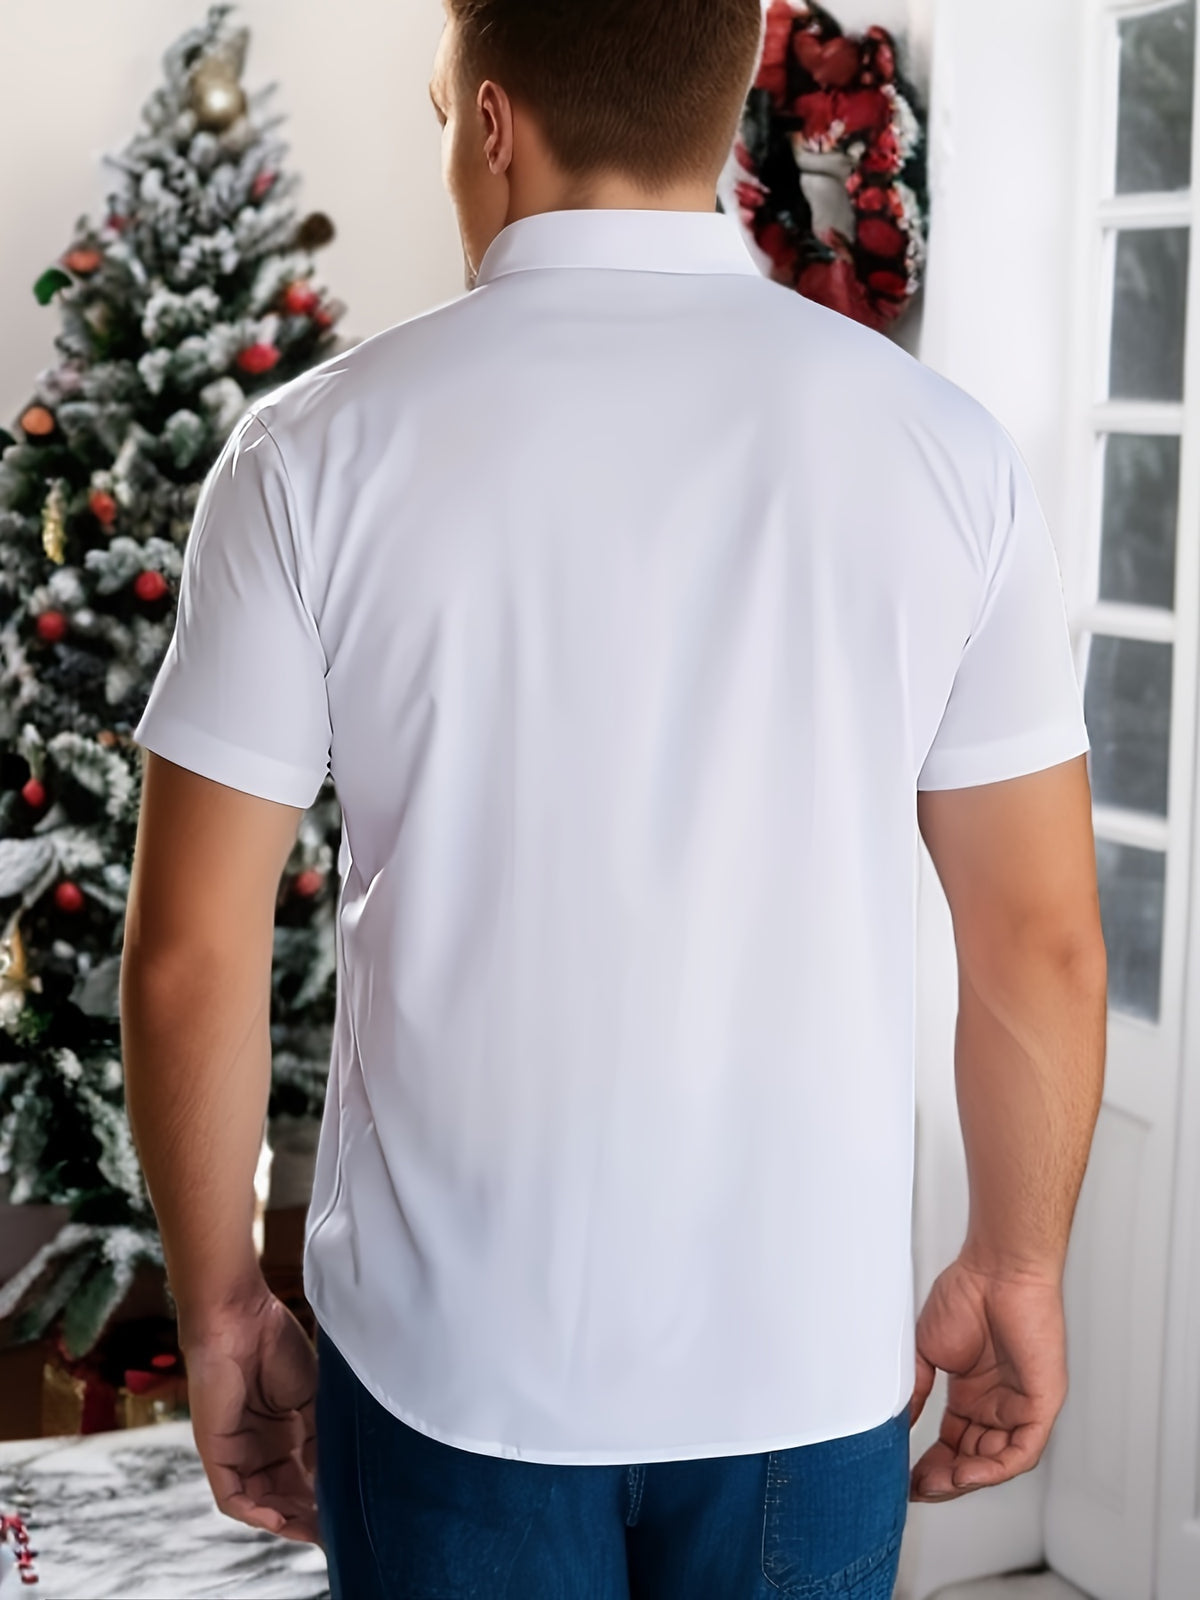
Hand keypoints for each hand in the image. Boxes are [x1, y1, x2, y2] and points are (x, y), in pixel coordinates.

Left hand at [181, 1287, 320, 1543]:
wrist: (241, 1319)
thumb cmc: (276, 1346)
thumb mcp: (313, 1396)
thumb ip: (321, 1435)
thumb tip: (333, 1474)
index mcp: (284, 1434)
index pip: (304, 1480)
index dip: (323, 1500)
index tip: (348, 1515)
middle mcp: (260, 1449)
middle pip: (283, 1498)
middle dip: (308, 1518)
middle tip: (334, 1530)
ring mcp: (236, 1453)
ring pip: (260, 1505)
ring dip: (285, 1521)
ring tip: (313, 1528)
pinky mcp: (215, 1453)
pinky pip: (231, 1497)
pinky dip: (254, 1514)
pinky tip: (279, 1518)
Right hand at [908, 1255, 1066, 1501]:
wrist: (996, 1270)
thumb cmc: (966, 1295)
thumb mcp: (928, 1351)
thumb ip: (916, 1391)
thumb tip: (899, 1424)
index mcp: (972, 1393)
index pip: (953, 1444)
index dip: (931, 1466)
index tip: (905, 1479)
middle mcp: (997, 1404)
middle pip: (972, 1460)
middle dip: (944, 1480)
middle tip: (917, 1488)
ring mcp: (1020, 1406)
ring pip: (996, 1462)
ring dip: (966, 1479)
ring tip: (936, 1484)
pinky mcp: (1041, 1404)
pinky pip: (1021, 1451)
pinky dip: (994, 1468)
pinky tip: (966, 1473)